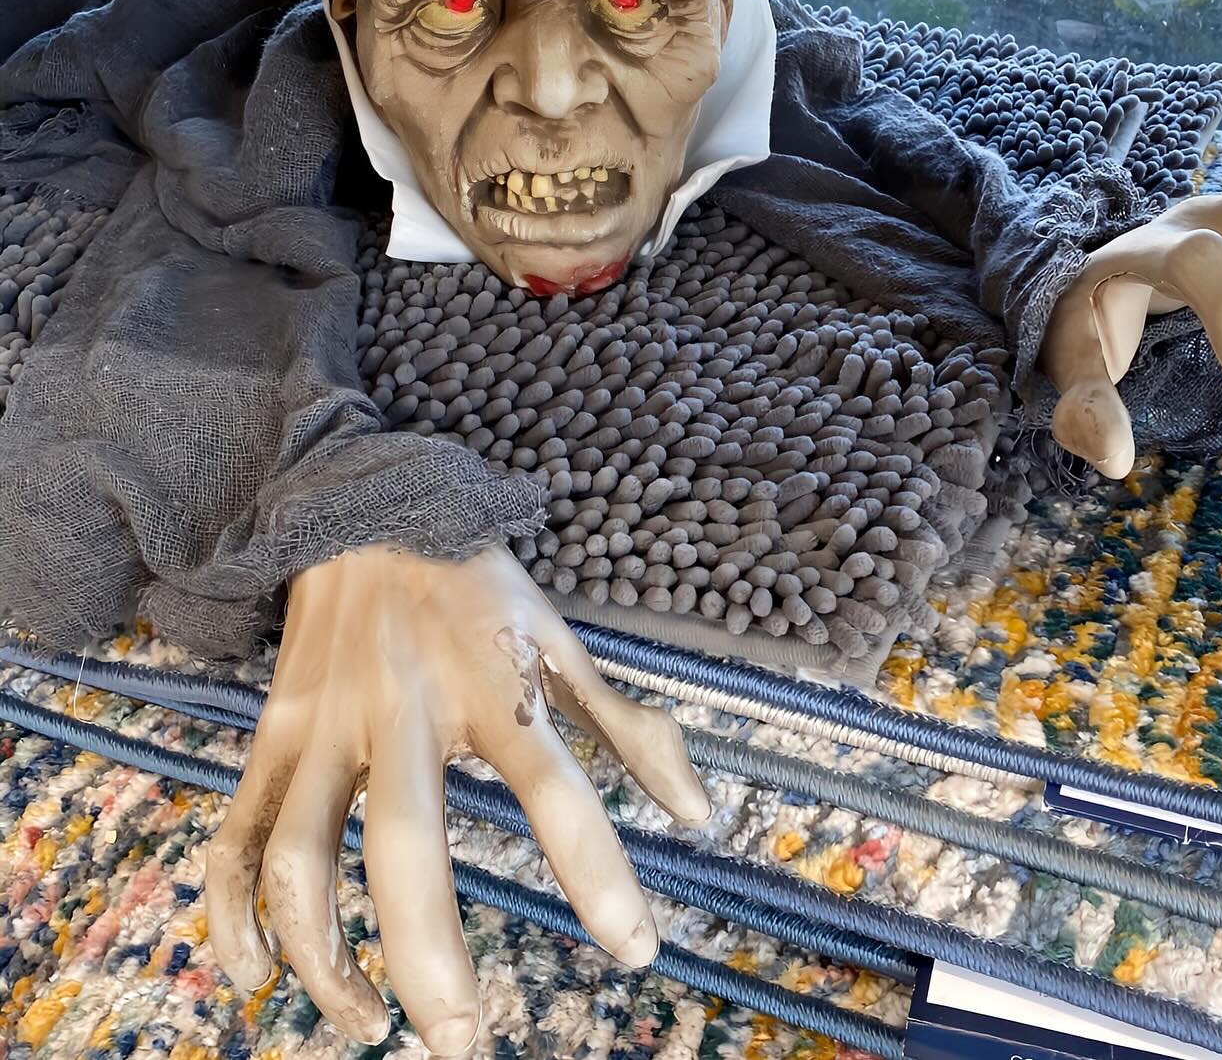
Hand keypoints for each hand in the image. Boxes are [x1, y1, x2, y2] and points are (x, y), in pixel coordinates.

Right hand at [205, 543, 710, 1053]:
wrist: (362, 504)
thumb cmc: (477, 586)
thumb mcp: (563, 641)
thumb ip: (630, 729)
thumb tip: (701, 817)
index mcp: (493, 686)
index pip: (555, 790)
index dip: (598, 873)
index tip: (635, 951)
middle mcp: (403, 710)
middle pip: (406, 845)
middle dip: (432, 958)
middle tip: (464, 1041)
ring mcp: (324, 725)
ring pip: (301, 855)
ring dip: (324, 956)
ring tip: (367, 1025)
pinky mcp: (271, 734)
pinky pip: (235, 832)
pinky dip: (231, 912)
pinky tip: (258, 977)